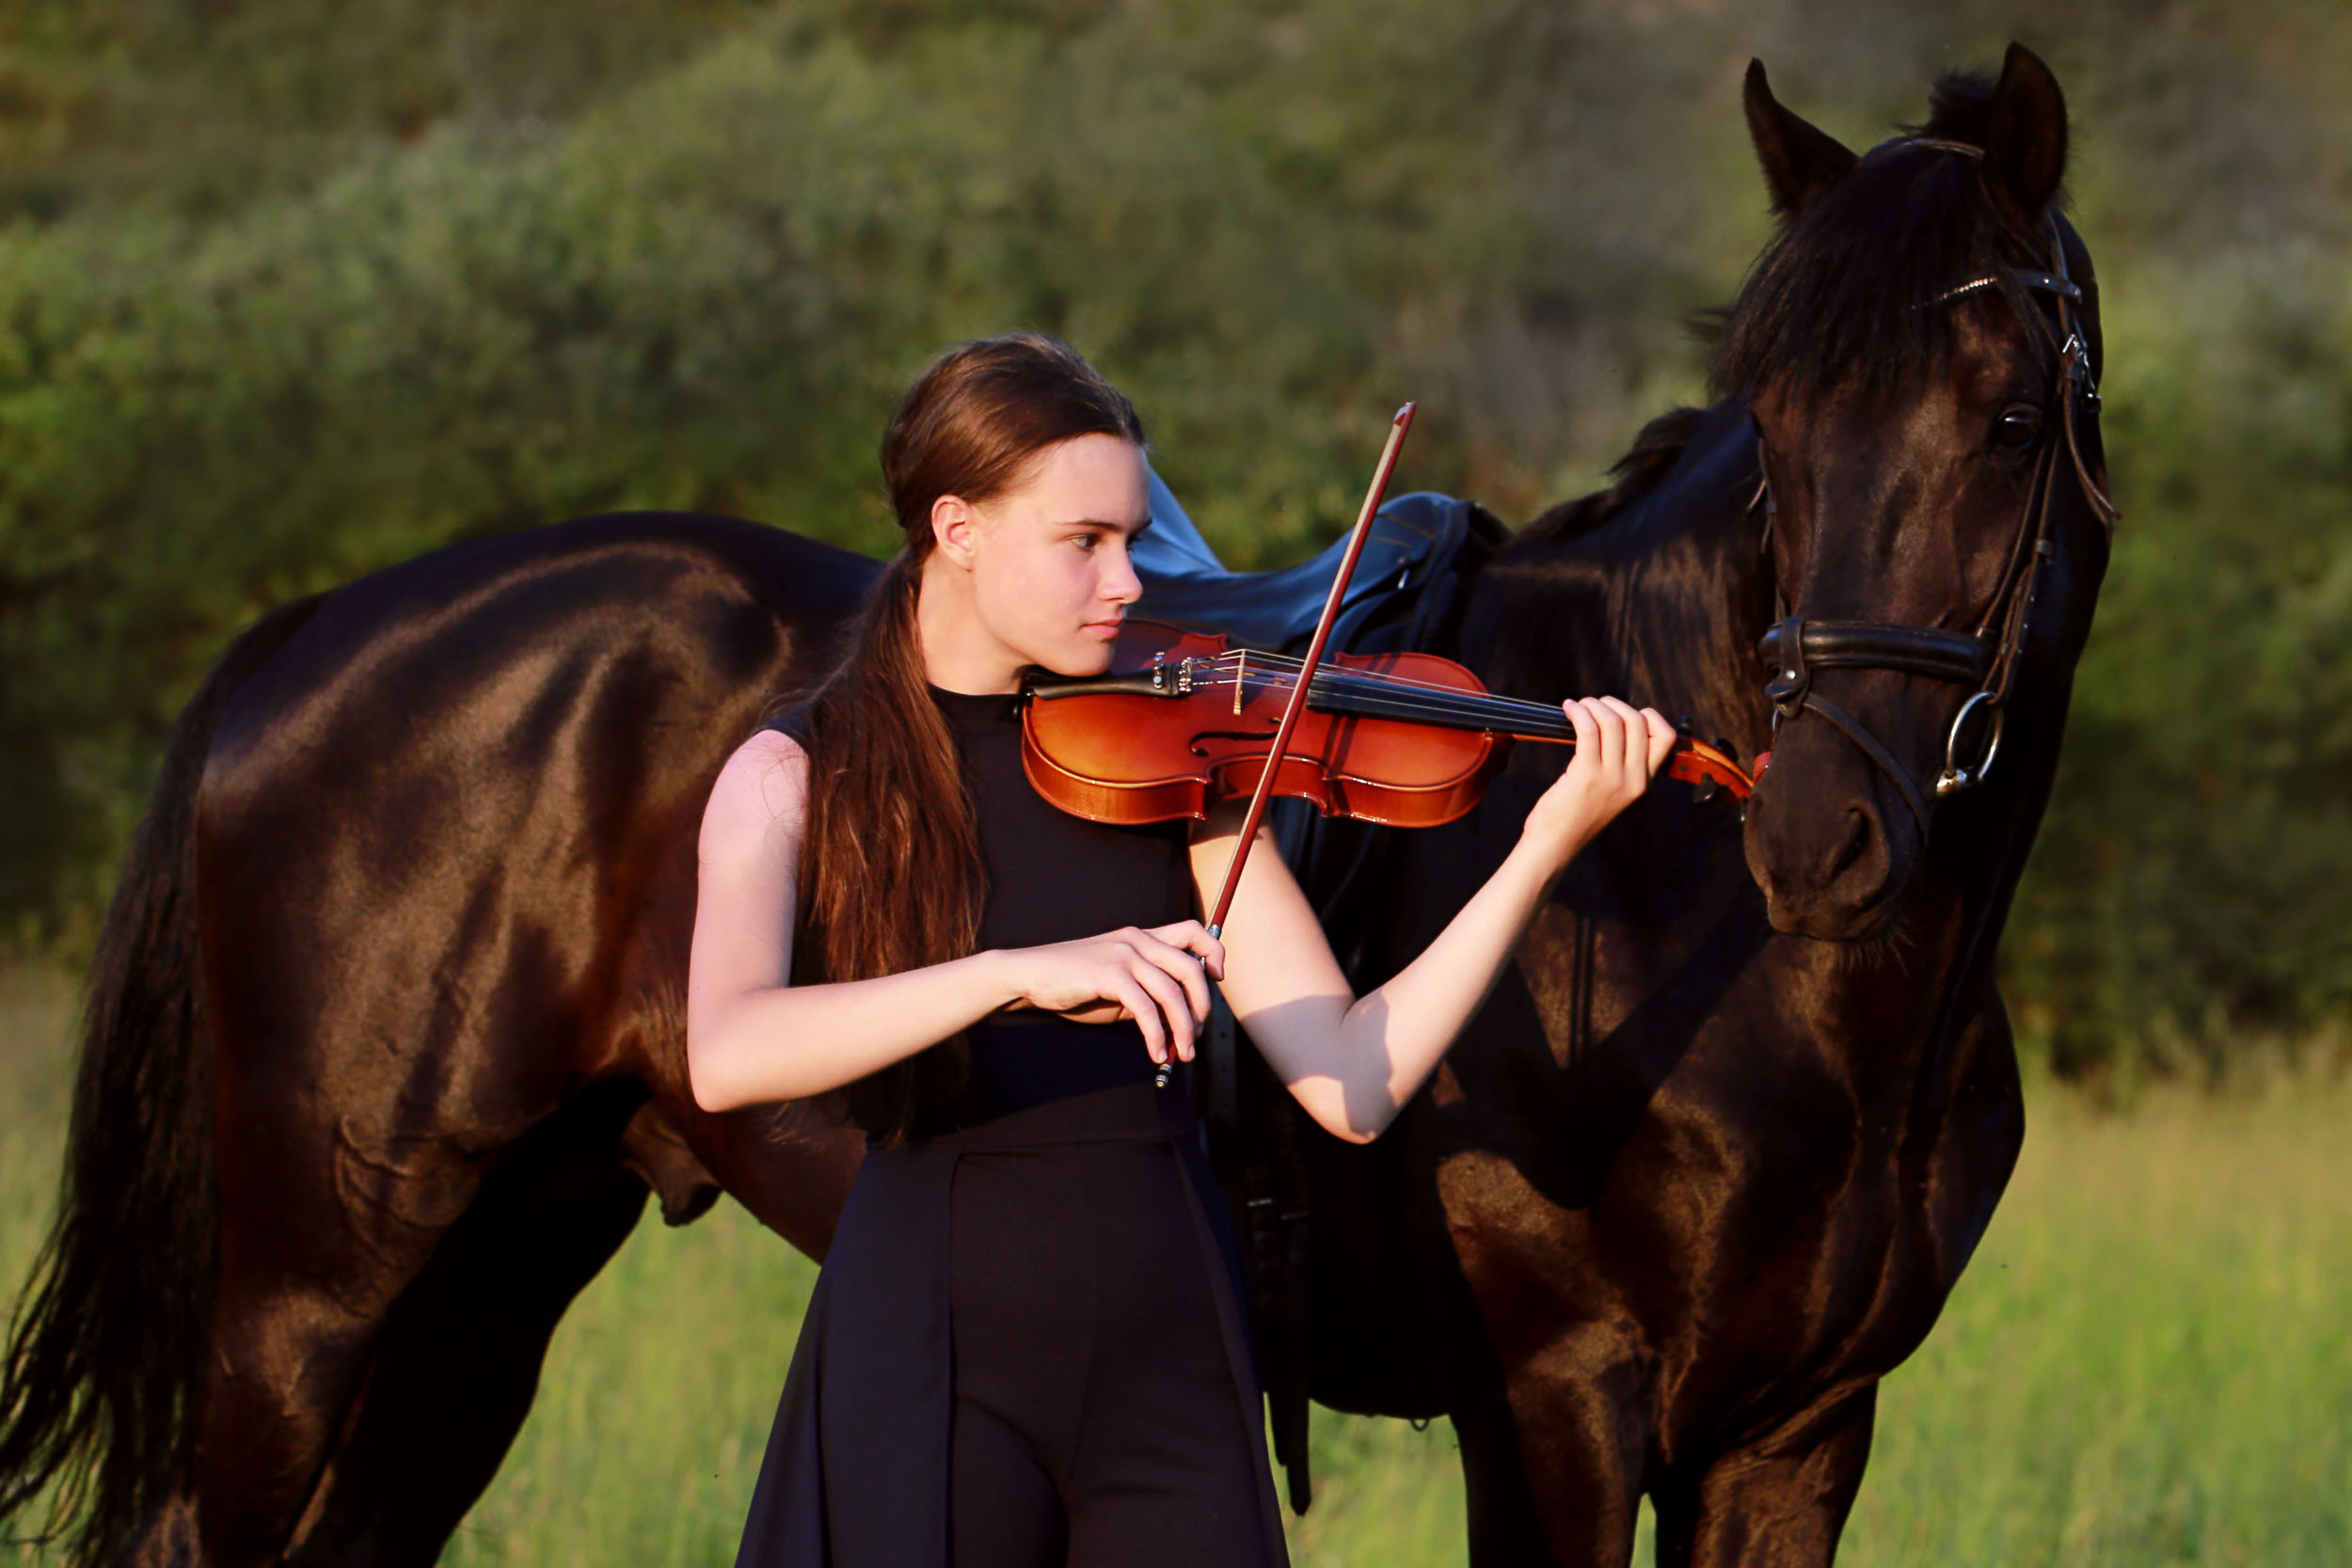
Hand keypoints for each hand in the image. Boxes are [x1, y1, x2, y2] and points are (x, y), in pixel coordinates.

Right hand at [999, 921, 1227, 1066]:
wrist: (1030, 975)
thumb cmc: (1075, 984)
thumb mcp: (1118, 985)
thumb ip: (1148, 993)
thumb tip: (1180, 1022)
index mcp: (1142, 936)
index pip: (1193, 931)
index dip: (1214, 953)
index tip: (1217, 980)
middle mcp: (1138, 939)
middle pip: (1191, 967)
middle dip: (1203, 1006)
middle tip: (1197, 1035)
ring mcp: (1124, 955)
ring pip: (1173, 992)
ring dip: (1184, 1029)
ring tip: (1183, 1053)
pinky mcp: (1109, 974)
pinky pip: (1146, 1009)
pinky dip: (1156, 1036)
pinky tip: (1156, 1053)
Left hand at [1521, 697, 1676, 870]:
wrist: (1555, 846)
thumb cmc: (1575, 817)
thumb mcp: (1612, 792)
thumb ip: (1620, 765)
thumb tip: (1611, 723)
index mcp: (1644, 782)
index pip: (1667, 737)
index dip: (1648, 715)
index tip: (1623, 713)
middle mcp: (1634, 780)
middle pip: (1639, 721)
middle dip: (1614, 704)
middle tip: (1593, 706)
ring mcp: (1612, 778)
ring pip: (1613, 721)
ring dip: (1593, 705)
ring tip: (1578, 707)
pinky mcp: (1586, 776)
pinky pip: (1588, 729)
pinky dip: (1578, 712)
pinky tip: (1568, 710)